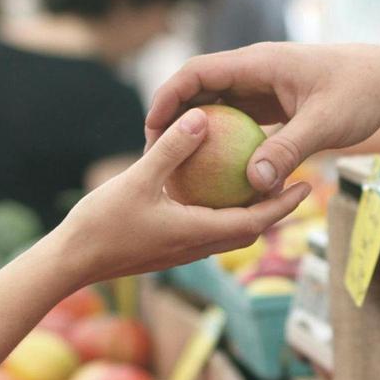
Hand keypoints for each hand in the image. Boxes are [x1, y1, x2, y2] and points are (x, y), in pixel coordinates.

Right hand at [54, 108, 310, 288]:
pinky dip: (222, 214)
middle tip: (294, 182)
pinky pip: (207, 231)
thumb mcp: (138, 179)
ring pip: (229, 233)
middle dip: (275, 210)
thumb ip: (171, 150)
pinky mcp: (170, 249)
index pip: (256, 222)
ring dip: (250, 214)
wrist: (73, 262)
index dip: (284, 205)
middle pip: (250, 230)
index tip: (306, 186)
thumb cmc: (102, 224)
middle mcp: (198, 247)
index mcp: (199, 233)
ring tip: (262, 185)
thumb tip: (202, 117)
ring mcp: (184, 251)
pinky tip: (214, 191)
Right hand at [145, 43, 379, 193]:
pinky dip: (227, 145)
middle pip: (201, 91)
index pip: (198, 73)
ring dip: (199, 135)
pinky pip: (241, 124)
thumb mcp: (325, 124)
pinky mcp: (276, 106)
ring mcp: (265, 89)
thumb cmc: (361, 93)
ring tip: (180, 169)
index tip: (152, 129)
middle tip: (157, 156)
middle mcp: (256, 72)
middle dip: (175, 120)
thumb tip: (253, 183)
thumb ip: (288, 151)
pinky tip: (220, 176)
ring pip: (219, 109)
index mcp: (259, 64)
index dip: (169, 98)